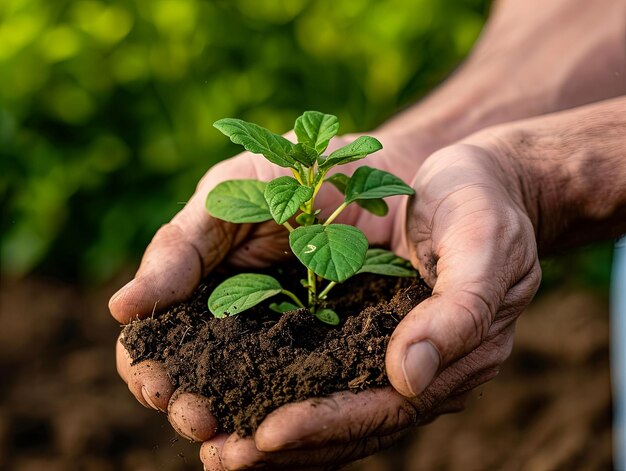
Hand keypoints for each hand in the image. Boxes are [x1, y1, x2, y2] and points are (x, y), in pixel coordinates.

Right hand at [110, 130, 425, 445]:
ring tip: (238, 443)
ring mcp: (284, 341)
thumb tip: (120, 309)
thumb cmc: (291, 174)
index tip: (157, 385)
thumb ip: (180, 248)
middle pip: (198, 382)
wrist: (374, 171)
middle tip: (201, 418)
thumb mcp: (229, 196)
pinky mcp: (332, 351)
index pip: (156, 345)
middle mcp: (236, 324)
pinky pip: (307, 390)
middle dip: (191, 407)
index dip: (147, 369)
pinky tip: (289, 430)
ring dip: (237, 424)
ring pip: (249, 397)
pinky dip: (295, 413)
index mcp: (198, 290)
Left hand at [206, 95, 625, 469]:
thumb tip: (406, 378)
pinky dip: (281, 388)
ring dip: (275, 430)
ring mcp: (392, 354)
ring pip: (331, 409)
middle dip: (287, 446)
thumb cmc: (485, 204)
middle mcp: (420, 370)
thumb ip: (458, 312)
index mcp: (453, 358)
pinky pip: (323, 372)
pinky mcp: (369, 333)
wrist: (481, 179)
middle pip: (350, 426)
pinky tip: (239, 394)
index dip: (327, 426)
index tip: (266, 437)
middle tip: (219, 455)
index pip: (385, 409)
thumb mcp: (484, 245)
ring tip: (215, 441)